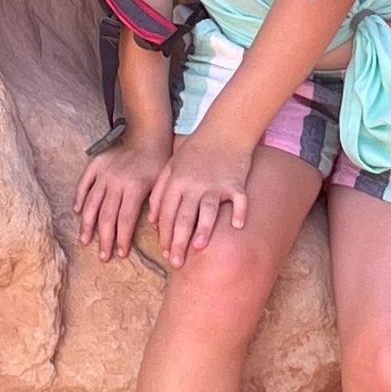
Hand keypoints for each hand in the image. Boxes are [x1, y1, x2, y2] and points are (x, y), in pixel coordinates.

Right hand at [75, 136, 170, 261]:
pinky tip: (78, 212)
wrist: (148, 135)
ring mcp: (104, 173)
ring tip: (85, 240)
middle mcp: (116, 181)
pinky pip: (84, 183)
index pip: (125, 219)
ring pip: (92, 203)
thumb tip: (153, 229)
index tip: (121, 254)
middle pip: (106, 215)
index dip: (122, 238)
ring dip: (88, 224)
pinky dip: (79, 197)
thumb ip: (156, 205)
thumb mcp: (162, 184)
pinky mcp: (95, 164)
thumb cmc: (159, 162)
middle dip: (104, 238)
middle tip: (103, 256)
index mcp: (134, 187)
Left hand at [147, 128, 254, 258]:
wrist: (224, 129)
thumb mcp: (171, 166)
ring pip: (207, 211)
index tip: (164, 252)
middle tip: (176, 263)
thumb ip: (159, 192)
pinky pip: (237, 199)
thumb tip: (152, 221)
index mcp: (176, 182)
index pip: (165, 213)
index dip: (163, 235)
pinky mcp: (235, 182)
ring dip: (203, 230)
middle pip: (183, 218)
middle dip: (178, 242)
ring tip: (199, 248)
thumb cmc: (196, 150)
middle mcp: (193, 185)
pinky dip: (238, 212)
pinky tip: (237, 225)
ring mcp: (215, 184)